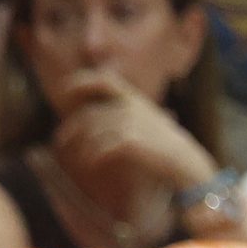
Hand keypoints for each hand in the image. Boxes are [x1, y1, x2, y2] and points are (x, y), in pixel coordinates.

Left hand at [51, 69, 216, 190]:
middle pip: (89, 116)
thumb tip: (94, 118)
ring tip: (80, 161)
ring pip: (92, 135)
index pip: (104, 81)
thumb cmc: (164, 145)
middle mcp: (131, 108)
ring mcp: (131, 124)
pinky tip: (93, 166)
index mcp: (135, 100)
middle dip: (71, 130)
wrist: (185, 161)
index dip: (82, 83)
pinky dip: (93, 159)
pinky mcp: (130, 142)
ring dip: (82, 150)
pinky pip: (100, 150)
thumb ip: (125, 114)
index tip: (63, 91)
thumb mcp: (147, 121)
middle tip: (60, 143)